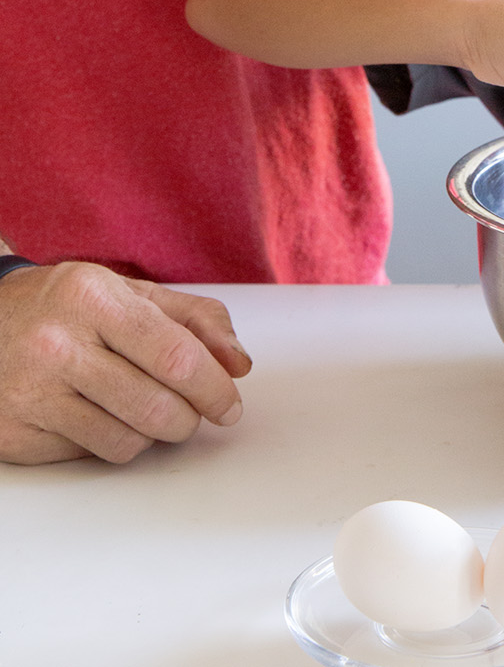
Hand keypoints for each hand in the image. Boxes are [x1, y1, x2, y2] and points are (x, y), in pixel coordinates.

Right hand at [0, 262, 251, 464]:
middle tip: (194, 412)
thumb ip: (194, 320)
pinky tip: (104, 414)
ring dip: (154, 435)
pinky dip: (112, 441)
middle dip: (190, 418)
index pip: (174, 356)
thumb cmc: (66, 307)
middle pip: (155, 407)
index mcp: (93, 298)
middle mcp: (57, 345)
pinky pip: (90, 455)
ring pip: (126, 441)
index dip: (213, 387)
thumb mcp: (130, 293)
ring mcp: (31, 394)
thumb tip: (237, 363)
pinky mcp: (16, 436)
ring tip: (149, 409)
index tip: (229, 403)